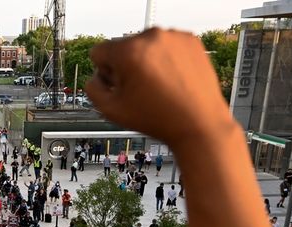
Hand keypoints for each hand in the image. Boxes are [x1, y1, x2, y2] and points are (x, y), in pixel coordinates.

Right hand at [85, 28, 231, 149]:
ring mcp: (173, 37)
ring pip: (145, 45)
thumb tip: (96, 77)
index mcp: (129, 52)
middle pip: (123, 47)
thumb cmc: (160, 120)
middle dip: (126, 66)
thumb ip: (92, 89)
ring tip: (159, 86)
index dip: (105, 73)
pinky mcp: (190, 40)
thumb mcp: (111, 110)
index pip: (99, 52)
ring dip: (146, 61)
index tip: (120, 86)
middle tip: (141, 90)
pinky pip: (166, 45)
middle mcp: (152, 38)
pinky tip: (171, 79)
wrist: (199, 124)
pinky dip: (165, 59)